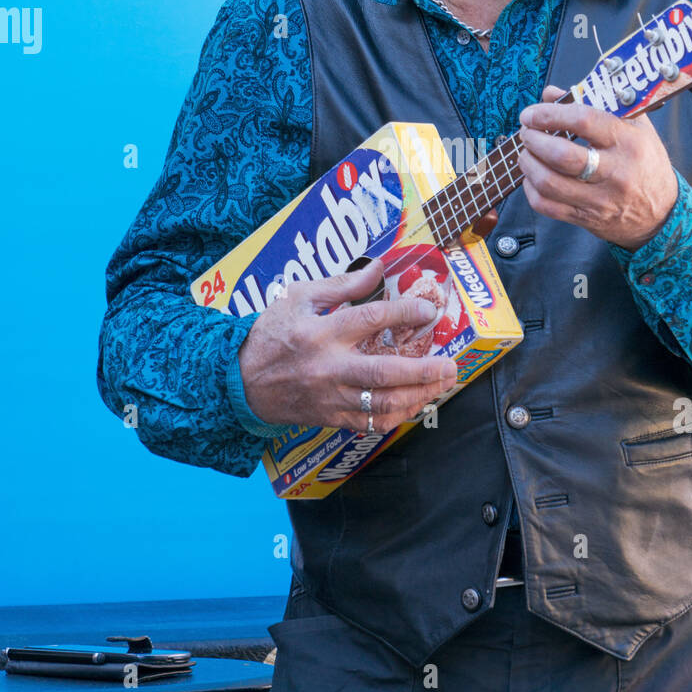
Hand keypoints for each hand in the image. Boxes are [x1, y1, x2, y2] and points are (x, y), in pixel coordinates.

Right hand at [237, 258, 457, 430]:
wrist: (241, 381)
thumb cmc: (270, 333)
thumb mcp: (299, 297)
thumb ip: (342, 285)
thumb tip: (378, 268)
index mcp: (321, 333)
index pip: (371, 321)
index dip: (404, 314)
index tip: (428, 311)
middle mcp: (328, 368)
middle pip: (383, 373)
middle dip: (423, 371)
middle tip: (449, 364)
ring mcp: (330, 397)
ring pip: (381, 403)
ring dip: (417, 396)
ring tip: (442, 385)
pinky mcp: (330, 417)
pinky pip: (369, 423)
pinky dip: (396, 416)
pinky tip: (415, 403)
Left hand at [517, 85, 678, 250]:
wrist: (662, 213)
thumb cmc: (645, 163)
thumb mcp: (635, 127)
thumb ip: (595, 104)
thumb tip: (552, 94)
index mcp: (628, 142)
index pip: (583, 121)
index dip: (550, 114)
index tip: (533, 113)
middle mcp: (615, 172)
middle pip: (561, 155)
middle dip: (534, 139)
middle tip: (527, 131)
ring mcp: (599, 199)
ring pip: (549, 183)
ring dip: (528, 163)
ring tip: (527, 152)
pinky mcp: (586, 218)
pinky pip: (547, 206)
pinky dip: (531, 189)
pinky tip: (532, 177)